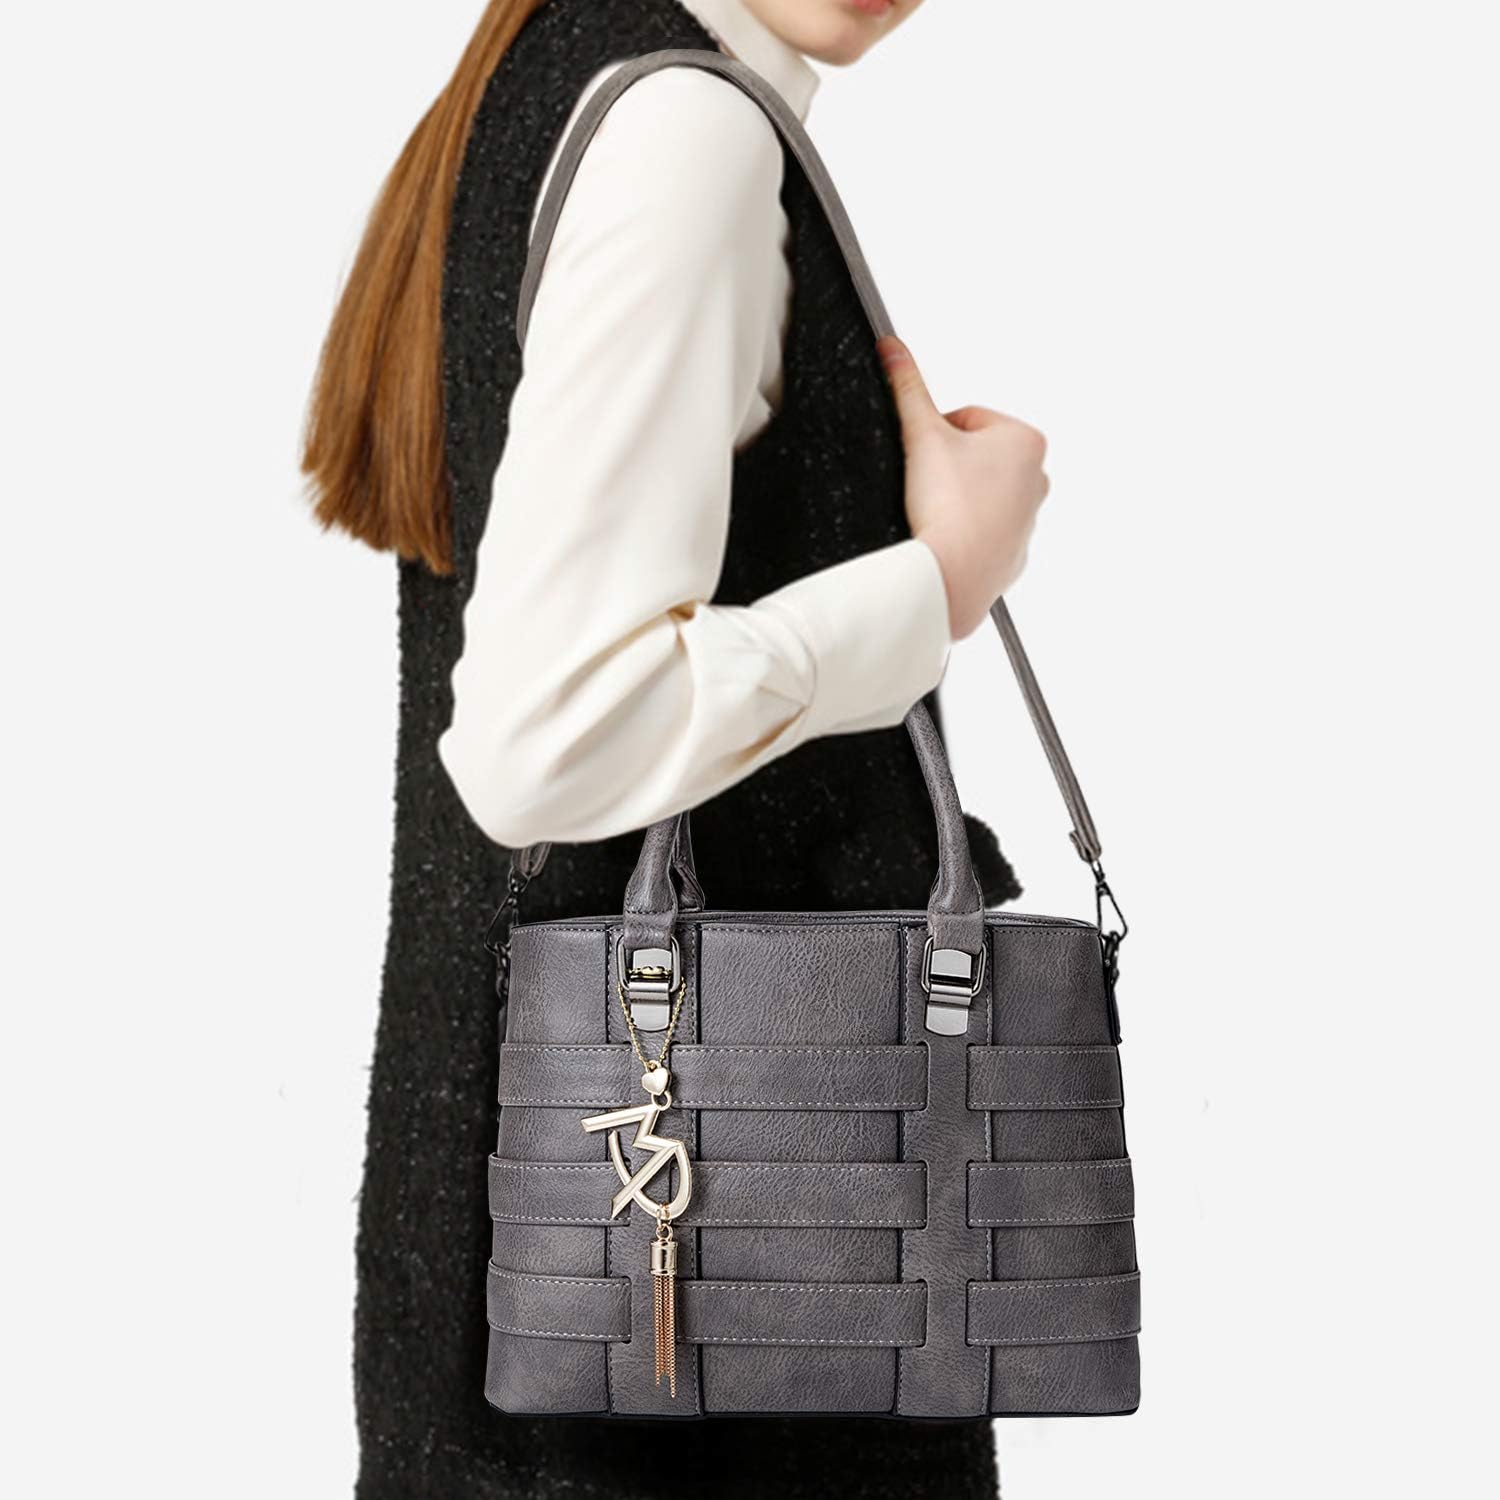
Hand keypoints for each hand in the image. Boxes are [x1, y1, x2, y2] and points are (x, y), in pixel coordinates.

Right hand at [878, 335, 1050, 638]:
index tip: (923, 459)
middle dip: (948, 468)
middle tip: (927, 488)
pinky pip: (980, 533)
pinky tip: (944, 538)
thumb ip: (907, 387)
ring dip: (955, 499)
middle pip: (975, 457)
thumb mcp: (920, 435)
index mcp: (1026, 441)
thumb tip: (892, 348)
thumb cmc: (947, 505)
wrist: (951, 576)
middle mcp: (1038, 479)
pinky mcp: (1014, 555)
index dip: (935, 434)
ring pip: (977, 495)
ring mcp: (1029, 520)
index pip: (967, 419)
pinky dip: (961, 533)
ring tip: (935, 516)